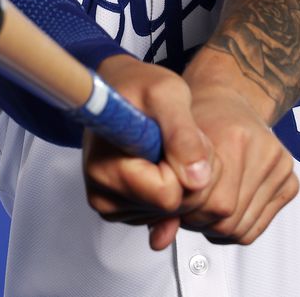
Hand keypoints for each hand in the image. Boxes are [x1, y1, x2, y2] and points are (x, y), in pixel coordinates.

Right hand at [82, 55, 214, 249]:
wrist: (121, 88)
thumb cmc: (138, 86)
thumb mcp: (167, 94)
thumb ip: (183, 135)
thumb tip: (197, 179)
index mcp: (106, 169)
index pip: (167, 196)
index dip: (184, 167)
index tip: (178, 137)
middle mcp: (103, 194)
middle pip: (174, 208)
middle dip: (188, 175)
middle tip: (177, 139)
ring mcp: (112, 205)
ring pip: (174, 212)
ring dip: (182, 181)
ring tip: (166, 146)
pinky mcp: (124, 209)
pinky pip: (167, 214)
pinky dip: (174, 189)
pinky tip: (162, 163)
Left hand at [177, 72, 299, 244]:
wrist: (227, 96)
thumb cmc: (197, 117)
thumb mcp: (171, 143)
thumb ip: (166, 191)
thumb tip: (158, 240)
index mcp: (235, 138)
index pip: (214, 204)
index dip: (187, 212)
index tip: (175, 202)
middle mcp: (265, 151)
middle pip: (229, 220)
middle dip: (200, 220)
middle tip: (186, 205)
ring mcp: (281, 167)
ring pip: (242, 229)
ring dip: (216, 226)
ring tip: (202, 204)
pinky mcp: (290, 183)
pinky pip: (257, 228)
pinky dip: (235, 226)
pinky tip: (222, 205)